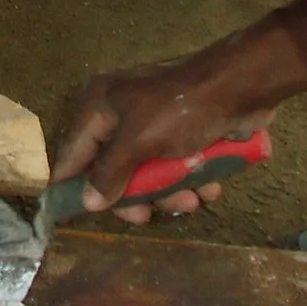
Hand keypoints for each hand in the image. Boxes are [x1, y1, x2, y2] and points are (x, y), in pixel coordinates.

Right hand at [51, 57, 276, 225]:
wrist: (238, 88)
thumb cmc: (179, 111)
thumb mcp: (138, 142)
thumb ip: (109, 173)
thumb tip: (87, 202)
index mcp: (99, 106)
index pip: (73, 152)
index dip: (70, 183)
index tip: (68, 215)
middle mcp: (119, 114)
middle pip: (111, 170)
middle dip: (135, 195)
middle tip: (147, 217)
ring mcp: (151, 124)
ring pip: (147, 173)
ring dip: (169, 193)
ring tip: (192, 199)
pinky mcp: (179, 134)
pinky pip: (173, 166)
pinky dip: (189, 180)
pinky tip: (207, 187)